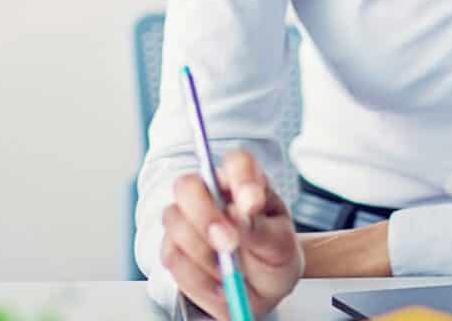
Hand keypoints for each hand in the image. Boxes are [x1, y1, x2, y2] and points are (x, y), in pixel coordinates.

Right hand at [161, 149, 304, 320]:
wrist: (263, 289)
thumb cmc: (274, 255)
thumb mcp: (279, 244)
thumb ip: (261, 229)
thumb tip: (239, 214)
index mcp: (244, 181)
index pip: (236, 162)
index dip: (240, 178)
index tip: (252, 205)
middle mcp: (210, 193)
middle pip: (188, 186)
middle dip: (204, 216)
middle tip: (229, 243)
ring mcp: (187, 219)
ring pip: (175, 223)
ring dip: (204, 253)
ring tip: (232, 271)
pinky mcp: (173, 248)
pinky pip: (172, 257)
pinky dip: (197, 276)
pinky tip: (219, 284)